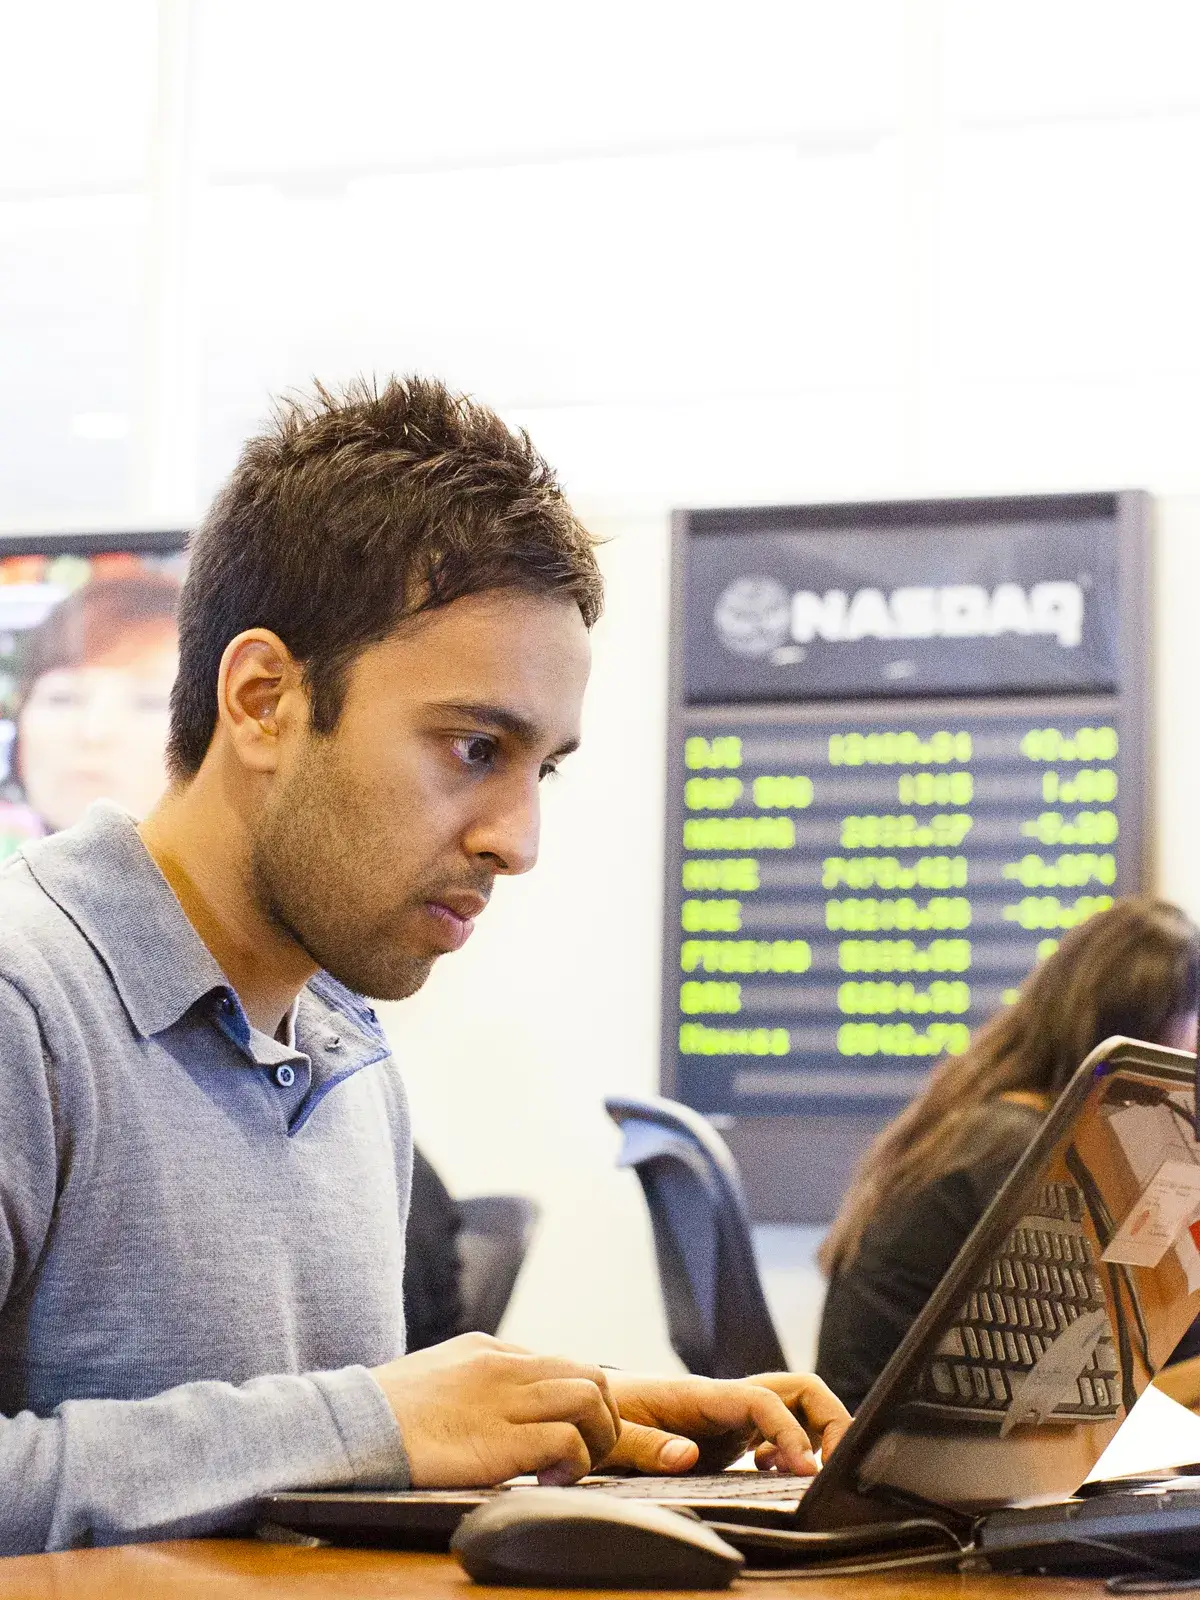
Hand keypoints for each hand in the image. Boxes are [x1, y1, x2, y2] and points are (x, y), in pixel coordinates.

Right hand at [372, 1333, 620, 1487]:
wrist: (351, 1427)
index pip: (563, 1364)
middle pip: (591, 1375)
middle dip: (603, 1418)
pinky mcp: (499, 1439)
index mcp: (490, 1350)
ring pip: (590, 1397)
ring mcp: (504, 1398)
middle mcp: (505, 1366)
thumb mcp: (439, 1377)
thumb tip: (500, 1407)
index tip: (568, 1436)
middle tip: (584, 1453)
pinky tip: (548, 1481)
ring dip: (596, 1439)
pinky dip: (572, 1463)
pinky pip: (565, 1439)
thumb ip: (475, 1383)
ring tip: (570, 1469)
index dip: (578, 1403)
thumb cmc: (385, 1414)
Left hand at [600, 1370, 850, 1476]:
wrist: (594, 1403)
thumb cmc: (602, 1415)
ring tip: (803, 1473)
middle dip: (829, 1419)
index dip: (789, 1431)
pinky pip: (781, 1426)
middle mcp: (725, 1398)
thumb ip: (647, 1446)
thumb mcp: (614, 1434)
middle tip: (830, 1468)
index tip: (804, 1470)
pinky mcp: (732, 1429)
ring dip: (817, 1432)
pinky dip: (795, 1446)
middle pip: (798, 1388)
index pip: (762, 1399)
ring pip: (796, 1404)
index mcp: (701, 1395)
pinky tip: (774, 1471)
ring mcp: (732, 1412)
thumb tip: (688, 1456)